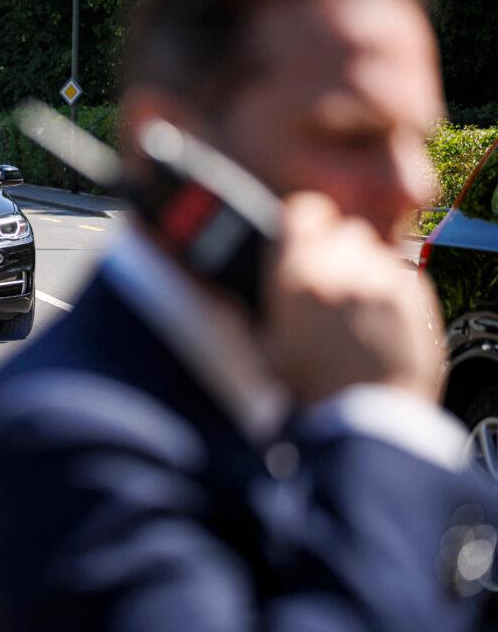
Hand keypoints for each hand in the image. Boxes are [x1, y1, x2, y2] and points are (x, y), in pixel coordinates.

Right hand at [261, 192, 444, 405]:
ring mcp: (387, 281)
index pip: (304, 211)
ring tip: (351, 301)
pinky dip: (390, 285)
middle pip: (343, 227)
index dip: (299, 223)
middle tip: (322, 278)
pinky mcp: (418, 298)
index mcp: (300, 277)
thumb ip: (242, 306)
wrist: (369, 420)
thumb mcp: (261, 347)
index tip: (296, 237)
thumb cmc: (310, 389)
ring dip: (363, 264)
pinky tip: (377, 316)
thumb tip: (214, 282)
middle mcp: (346, 269)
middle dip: (332, 246)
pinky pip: (402, 272)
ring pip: (376, 248)